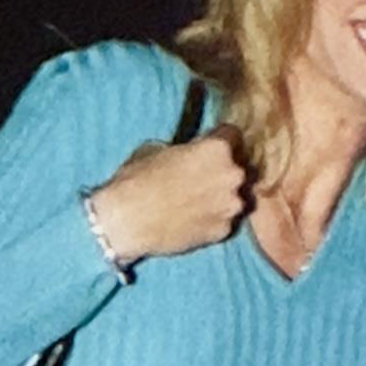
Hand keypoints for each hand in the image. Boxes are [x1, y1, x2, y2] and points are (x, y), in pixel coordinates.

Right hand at [88, 126, 250, 263]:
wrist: (126, 223)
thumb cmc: (136, 180)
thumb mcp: (156, 148)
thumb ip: (185, 149)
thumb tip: (189, 153)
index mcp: (218, 148)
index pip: (232, 134)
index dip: (218, 139)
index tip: (209, 147)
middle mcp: (233, 175)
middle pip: (239, 167)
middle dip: (223, 170)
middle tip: (201, 177)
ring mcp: (232, 206)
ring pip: (236, 197)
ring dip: (223, 197)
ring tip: (196, 202)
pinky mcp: (224, 231)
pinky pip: (225, 220)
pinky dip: (214, 219)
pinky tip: (192, 220)